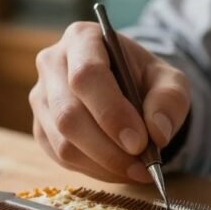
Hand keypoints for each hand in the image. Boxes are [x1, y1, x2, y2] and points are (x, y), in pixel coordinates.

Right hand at [30, 22, 190, 182]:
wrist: (127, 88)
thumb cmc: (144, 79)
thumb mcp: (169, 80)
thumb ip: (169, 99)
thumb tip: (157, 131)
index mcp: (82, 39)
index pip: (86, 76)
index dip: (111, 112)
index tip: (139, 141)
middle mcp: (52, 64)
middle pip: (69, 114)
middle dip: (108, 148)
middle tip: (142, 164)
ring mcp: (41, 98)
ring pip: (63, 143)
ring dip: (103, 164)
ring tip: (137, 169)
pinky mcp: (40, 128)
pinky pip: (61, 158)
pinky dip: (94, 170)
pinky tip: (119, 169)